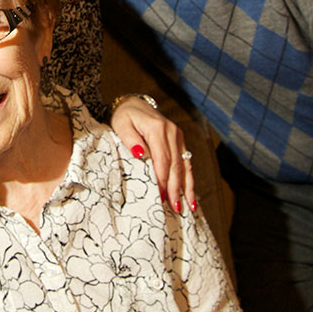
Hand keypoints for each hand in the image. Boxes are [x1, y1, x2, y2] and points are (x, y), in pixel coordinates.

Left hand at [110, 96, 194, 212]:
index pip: (162, 158)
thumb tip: (140, 154)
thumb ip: (130, 139)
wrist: (135, 104)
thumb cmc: (125, 117)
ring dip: (186, 187)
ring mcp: (178, 136)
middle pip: (175, 165)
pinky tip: (191, 195)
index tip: (160, 195)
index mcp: (157, 128)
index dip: (162, 178)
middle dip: (175, 188)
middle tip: (174, 208)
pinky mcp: (180, 140)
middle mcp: (172, 131)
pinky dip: (189, 180)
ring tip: (187, 207)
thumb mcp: (121, 125)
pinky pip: (186, 162)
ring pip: (184, 165)